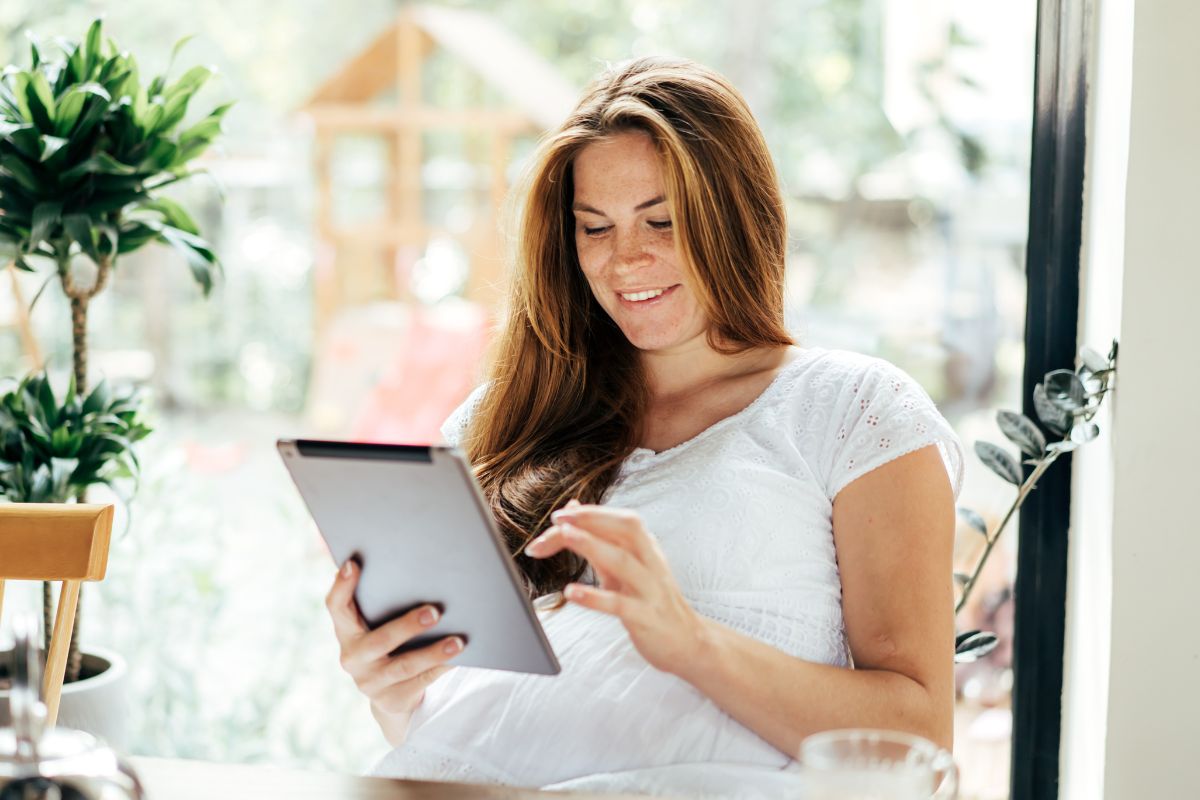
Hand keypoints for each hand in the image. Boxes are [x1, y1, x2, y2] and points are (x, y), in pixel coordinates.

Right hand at [324, 560, 462, 740]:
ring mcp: (371, 683)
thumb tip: (405, 565)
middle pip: (379, 641)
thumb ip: (380, 600)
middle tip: (435, 612)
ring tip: (458, 642)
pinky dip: (441, 669)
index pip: (336, 606)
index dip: (342, 586)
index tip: (354, 564)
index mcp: (346, 632)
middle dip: (407, 626)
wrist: (392, 695)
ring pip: (405, 666)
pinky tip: (458, 658)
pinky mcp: (392, 699)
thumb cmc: (389, 644)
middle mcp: (353, 659)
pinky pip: (422, 683)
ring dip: (433, 653)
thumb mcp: (377, 625)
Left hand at [524, 501, 706, 674]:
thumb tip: (573, 510)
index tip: (558, 515)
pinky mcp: (646, 617)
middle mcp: (651, 562)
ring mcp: (651, 589)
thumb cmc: (651, 601)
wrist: (687, 641)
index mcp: (646, 548)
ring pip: (623, 561)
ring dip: (592, 545)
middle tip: (557, 519)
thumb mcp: (626, 568)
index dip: (590, 513)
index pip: (619, 521)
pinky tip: (570, 592)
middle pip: (627, 528)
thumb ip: (600, 540)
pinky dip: (594, 596)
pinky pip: (619, 604)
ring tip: (564, 536)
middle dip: (592, 519)